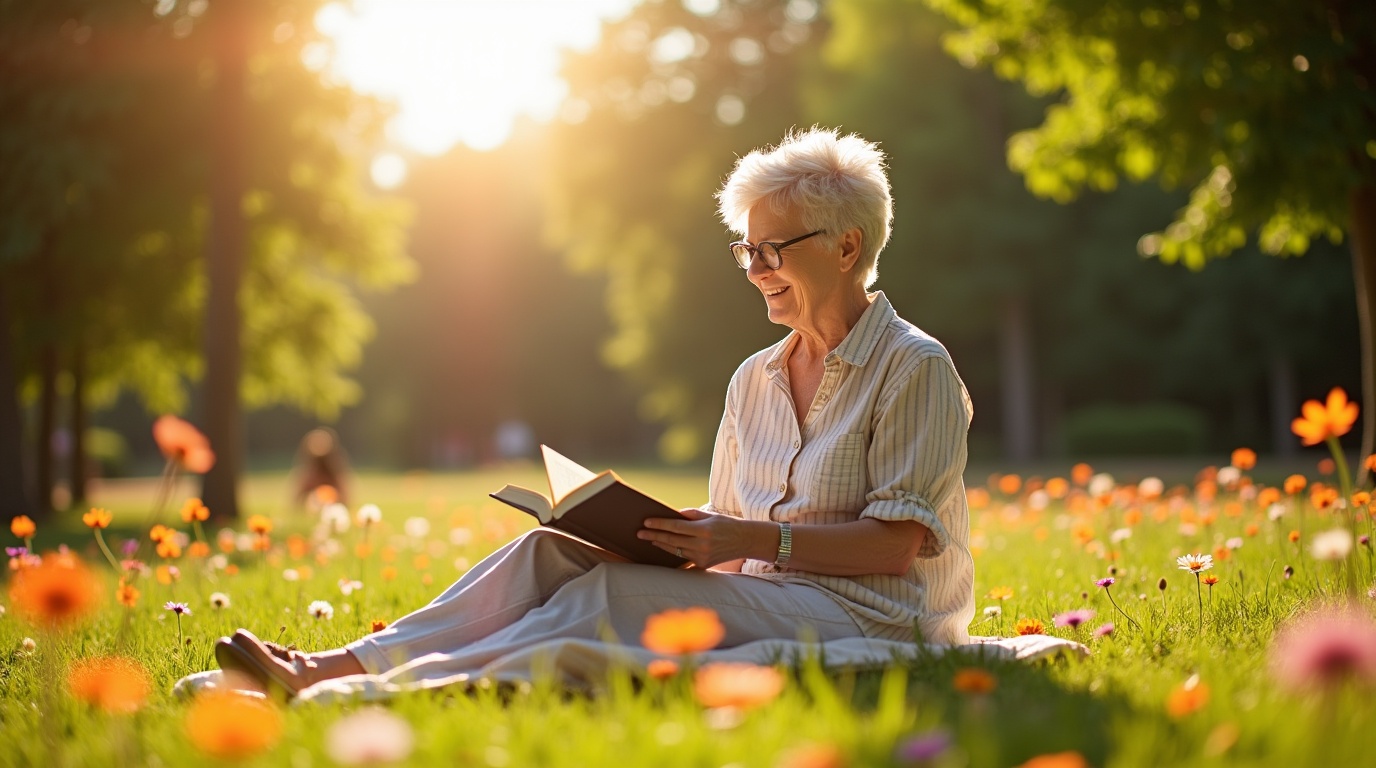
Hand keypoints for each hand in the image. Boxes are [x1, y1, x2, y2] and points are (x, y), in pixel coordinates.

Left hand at [637, 508, 769, 567]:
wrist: (745, 541)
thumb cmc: (726, 525)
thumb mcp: (710, 515)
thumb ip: (690, 515)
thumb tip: (672, 515)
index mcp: (704, 530)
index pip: (676, 527)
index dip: (659, 524)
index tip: (646, 522)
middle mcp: (702, 545)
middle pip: (672, 540)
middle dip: (654, 536)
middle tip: (639, 533)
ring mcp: (702, 557)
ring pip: (675, 551)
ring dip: (661, 544)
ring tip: (649, 539)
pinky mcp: (703, 565)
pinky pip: (683, 558)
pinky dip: (672, 552)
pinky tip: (663, 547)